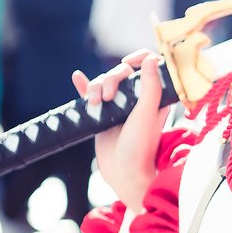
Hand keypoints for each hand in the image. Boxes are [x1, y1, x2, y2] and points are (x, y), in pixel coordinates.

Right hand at [72, 50, 170, 210]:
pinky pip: (92, 94)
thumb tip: (151, 58)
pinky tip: (77, 78)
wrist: (123, 174)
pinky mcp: (103, 115)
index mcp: (154, 97)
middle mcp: (138, 98)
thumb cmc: (140, 147)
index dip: (139, 58)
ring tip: (94, 103)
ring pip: (105, 82)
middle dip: (111, 79)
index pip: (149, 66)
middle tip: (108, 98)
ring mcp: (119, 106)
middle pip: (122, 72)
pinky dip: (84, 86)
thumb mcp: (146, 114)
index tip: (129, 62)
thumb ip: (151, 87)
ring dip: (96, 86)